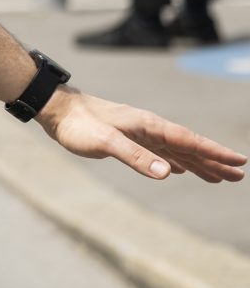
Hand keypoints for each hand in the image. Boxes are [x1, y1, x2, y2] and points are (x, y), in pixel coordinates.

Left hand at [41, 88, 245, 182]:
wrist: (56, 110)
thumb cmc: (78, 124)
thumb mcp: (105, 142)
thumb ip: (134, 156)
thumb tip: (168, 173)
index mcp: (148, 125)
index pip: (189, 141)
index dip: (214, 153)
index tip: (239, 163)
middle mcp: (148, 128)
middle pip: (189, 146)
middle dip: (214, 161)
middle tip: (239, 176)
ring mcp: (139, 133)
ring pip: (176, 150)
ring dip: (198, 163)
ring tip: (219, 177)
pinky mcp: (127, 139)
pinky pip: (160, 152)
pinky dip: (175, 161)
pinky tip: (179, 169)